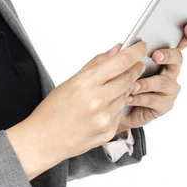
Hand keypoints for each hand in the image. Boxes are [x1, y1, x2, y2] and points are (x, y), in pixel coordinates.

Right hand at [25, 40, 147, 163]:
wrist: (44, 140)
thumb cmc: (52, 110)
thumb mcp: (71, 81)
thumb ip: (96, 64)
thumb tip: (116, 50)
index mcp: (86, 84)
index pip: (121, 62)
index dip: (135, 52)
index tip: (141, 47)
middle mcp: (98, 101)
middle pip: (128, 78)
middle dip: (134, 69)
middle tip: (136, 64)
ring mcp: (105, 118)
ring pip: (126, 95)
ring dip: (124, 88)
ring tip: (109, 89)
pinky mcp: (109, 132)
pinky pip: (120, 113)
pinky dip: (116, 107)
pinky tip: (101, 109)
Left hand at [116, 22, 186, 131]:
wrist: (117, 109)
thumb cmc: (121, 82)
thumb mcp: (119, 65)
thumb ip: (122, 55)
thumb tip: (121, 46)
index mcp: (162, 55)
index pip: (181, 41)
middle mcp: (170, 70)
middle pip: (177, 58)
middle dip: (167, 55)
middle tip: (156, 55)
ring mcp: (169, 88)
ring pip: (164, 82)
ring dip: (147, 83)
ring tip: (132, 85)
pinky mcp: (165, 104)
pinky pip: (155, 100)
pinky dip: (140, 98)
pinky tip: (129, 97)